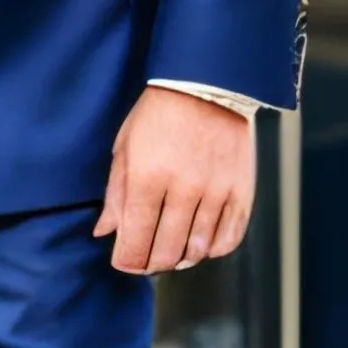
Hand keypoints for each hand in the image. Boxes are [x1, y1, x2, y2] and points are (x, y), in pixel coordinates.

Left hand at [93, 86, 255, 275]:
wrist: (208, 83)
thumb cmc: (159, 112)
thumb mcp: (126, 146)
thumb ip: (117, 193)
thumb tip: (106, 233)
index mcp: (148, 177)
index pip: (136, 241)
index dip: (127, 261)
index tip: (124, 261)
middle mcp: (184, 188)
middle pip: (166, 252)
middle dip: (150, 263)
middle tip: (145, 259)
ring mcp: (216, 191)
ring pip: (197, 250)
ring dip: (180, 259)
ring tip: (171, 253)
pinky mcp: (241, 190)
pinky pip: (229, 238)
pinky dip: (212, 250)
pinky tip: (201, 244)